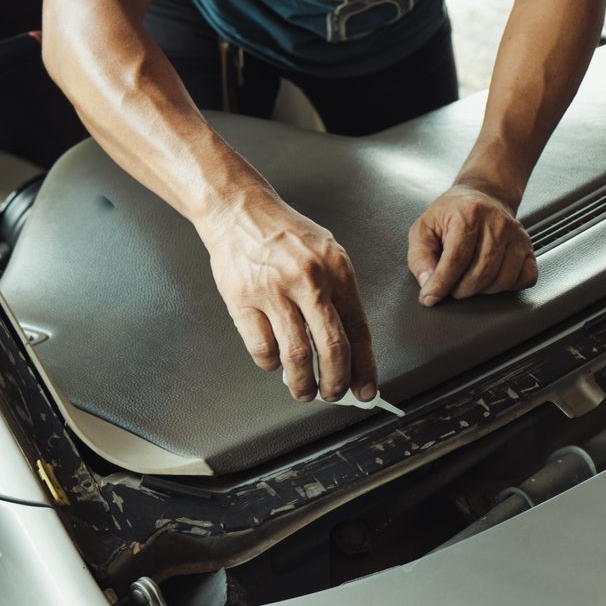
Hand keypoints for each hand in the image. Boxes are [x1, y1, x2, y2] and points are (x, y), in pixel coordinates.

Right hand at [199, 192, 376, 402]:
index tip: (366, 389)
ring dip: (302, 383)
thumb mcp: (325, 253)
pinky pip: (262, 349)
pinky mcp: (243, 301)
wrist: (239, 210)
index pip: (358, 330)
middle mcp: (308, 280)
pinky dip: (271, 364)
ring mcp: (274, 291)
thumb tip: (349, 346)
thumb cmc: (283, 234)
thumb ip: (339, 295)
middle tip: (333, 394)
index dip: (364, 367)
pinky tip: (275, 360)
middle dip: (336, 383)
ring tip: (304, 390)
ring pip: (296, 356)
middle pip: (331, 348)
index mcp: (336, 269)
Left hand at [407, 180, 536, 305]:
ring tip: (468, 281)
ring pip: (502, 280)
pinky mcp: (528, 247)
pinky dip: (507, 287)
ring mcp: (516, 235)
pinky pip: (524, 278)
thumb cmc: (451, 214)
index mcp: (468, 215)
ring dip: (481, 291)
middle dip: (460, 290)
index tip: (430, 297)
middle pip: (481, 273)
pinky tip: (491, 279)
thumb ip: (420, 257)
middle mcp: (497, 223)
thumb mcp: (424, 228)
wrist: (483, 196)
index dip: (441, 284)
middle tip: (450, 286)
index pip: (456, 259)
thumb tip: (428, 284)